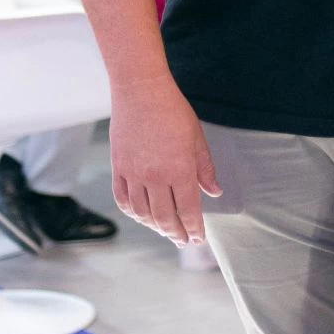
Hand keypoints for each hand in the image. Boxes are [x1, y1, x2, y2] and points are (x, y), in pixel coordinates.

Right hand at [109, 77, 221, 245]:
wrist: (141, 91)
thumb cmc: (173, 112)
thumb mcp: (197, 139)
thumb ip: (205, 169)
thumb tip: (215, 193)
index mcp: (180, 170)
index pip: (189, 210)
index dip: (194, 229)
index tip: (198, 240)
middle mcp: (156, 176)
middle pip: (165, 217)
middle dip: (176, 233)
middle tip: (183, 242)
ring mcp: (134, 174)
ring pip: (143, 213)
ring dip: (155, 227)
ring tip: (165, 231)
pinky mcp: (118, 167)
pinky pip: (123, 199)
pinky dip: (133, 213)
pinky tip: (142, 217)